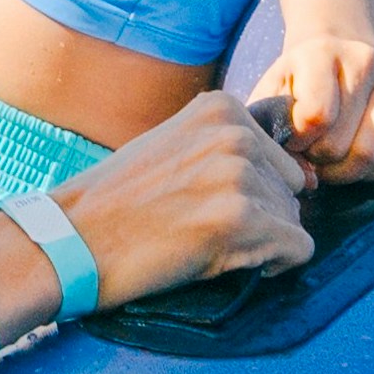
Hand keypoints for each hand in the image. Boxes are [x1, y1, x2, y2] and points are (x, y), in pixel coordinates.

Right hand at [38, 90, 314, 309]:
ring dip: (260, 243)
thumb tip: (305, 179)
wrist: (68, 238)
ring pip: (292, 220)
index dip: (252, 191)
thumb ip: (229, 149)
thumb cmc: (117, 202)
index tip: (205, 204)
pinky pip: (295, 250)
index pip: (279, 156)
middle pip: (290, 188)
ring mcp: (239, 173)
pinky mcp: (240, 219)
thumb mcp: (176, 148)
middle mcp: (236, 133)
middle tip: (205, 230)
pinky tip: (226, 263)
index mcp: (222, 107)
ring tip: (205, 245)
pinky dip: (272, 265)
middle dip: (261, 216)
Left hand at [248, 19, 373, 185]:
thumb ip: (275, 136)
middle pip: (339, 144)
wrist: (333, 56)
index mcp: (320, 54)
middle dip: (318, 160)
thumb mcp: (270, 98)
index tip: (292, 138)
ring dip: (344, 171)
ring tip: (330, 158)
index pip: (315, 116)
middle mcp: (363, 62)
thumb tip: (309, 180)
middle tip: (310, 152)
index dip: (298, 142)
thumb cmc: (295, 84)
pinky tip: (357, 159)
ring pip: (371, 154)